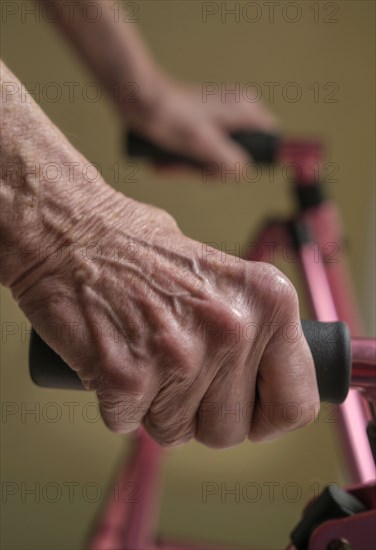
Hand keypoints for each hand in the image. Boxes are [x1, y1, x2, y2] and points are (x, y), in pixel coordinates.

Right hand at [13, 184, 317, 447]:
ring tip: (142, 356)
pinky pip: (127, 424)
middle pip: (230, 430)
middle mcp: (232, 329)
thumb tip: (266, 381)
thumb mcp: (222, 275)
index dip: (267, 417)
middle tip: (175, 373)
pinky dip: (117, 403)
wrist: (71, 230)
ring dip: (157, 408)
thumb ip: (252, 328)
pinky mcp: (126, 376)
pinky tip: (111, 359)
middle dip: (200, 414)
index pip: (296, 404)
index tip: (246, 410)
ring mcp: (180, 355)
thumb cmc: (140, 248)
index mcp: (269, 301)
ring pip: (176, 433)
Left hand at [124, 75, 277, 174]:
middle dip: (207, 168)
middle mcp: (238, 110)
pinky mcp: (202, 120)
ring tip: (166, 166)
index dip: (245, 164)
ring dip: (189, 167)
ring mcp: (220, 115)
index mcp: (246, 110)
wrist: (136, 96)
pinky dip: (182, 157)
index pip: (267, 143)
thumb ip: (229, 160)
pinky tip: (163, 162)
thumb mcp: (202, 143)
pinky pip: (199, 147)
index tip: (217, 170)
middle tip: (184, 168)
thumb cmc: (170, 117)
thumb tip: (242, 172)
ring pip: (214, 155)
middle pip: (237, 155)